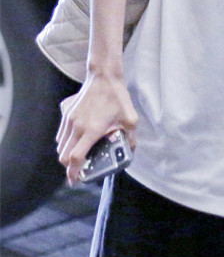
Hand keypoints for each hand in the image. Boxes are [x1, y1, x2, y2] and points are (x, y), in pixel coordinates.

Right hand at [56, 69, 137, 185]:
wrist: (104, 76)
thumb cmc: (117, 97)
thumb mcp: (130, 119)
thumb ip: (131, 138)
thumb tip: (131, 151)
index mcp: (91, 131)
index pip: (75, 158)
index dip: (74, 172)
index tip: (75, 180)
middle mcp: (76, 127)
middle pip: (64, 156)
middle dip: (69, 166)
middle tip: (79, 170)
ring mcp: (69, 120)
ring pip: (60, 145)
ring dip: (67, 154)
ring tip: (78, 156)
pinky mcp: (66, 113)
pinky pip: (61, 134)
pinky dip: (65, 141)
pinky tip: (76, 139)